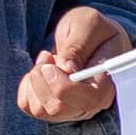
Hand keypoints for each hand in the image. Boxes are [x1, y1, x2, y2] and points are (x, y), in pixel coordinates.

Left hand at [15, 4, 126, 123]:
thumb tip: (67, 69)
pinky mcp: (51, 107)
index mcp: (108, 84)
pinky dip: (27, 87)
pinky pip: (28, 106)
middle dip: (43, 81)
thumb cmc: (92, 29)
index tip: (50, 65)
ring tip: (47, 58)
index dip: (64, 86)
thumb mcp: (88, 24)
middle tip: (46, 55)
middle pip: (59, 108)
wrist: (86, 36)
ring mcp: (71, 109)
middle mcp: (91, 103)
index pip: (89, 100)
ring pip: (41, 110)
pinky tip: (40, 71)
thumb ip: (79, 45)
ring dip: (35, 81)